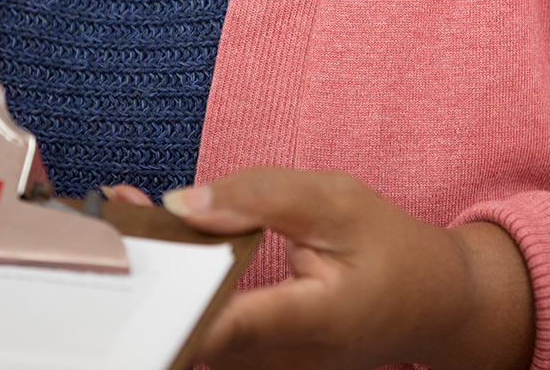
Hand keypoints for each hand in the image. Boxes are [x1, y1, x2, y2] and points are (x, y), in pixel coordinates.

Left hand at [110, 168, 534, 369]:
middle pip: (185, 331)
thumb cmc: (395, 252)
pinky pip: (203, 331)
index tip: (122, 243)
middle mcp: (278, 362)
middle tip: (114, 211)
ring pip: (188, 334)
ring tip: (129, 217)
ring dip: (155, 279)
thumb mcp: (339, 203)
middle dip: (143, 272)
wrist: (435, 306)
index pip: (213, 324)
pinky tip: (164, 243)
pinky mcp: (257, 364)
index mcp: (306, 322)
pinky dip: (178, 289)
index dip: (159, 293)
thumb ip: (262, 196)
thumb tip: (182, 202)